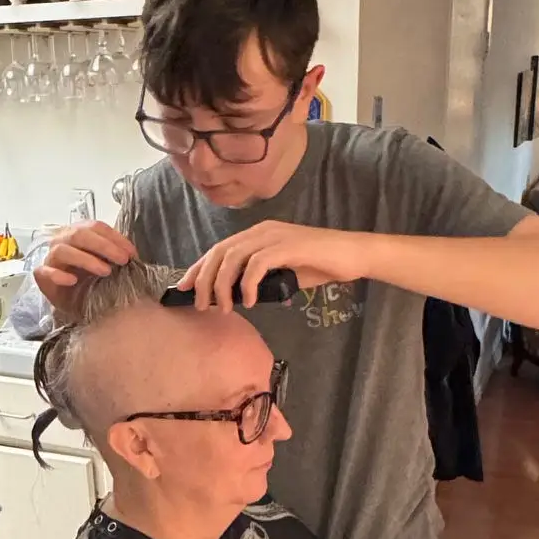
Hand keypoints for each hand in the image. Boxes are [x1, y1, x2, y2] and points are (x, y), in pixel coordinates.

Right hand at [32, 222, 136, 318]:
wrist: (75, 303)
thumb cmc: (91, 280)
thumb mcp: (108, 265)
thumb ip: (117, 255)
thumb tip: (133, 254)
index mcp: (80, 233)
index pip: (96, 227)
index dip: (115, 238)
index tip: (132, 253)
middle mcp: (63, 240)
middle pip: (80, 234)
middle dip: (104, 246)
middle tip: (123, 260)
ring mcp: (51, 257)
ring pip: (63, 250)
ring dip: (86, 259)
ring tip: (105, 271)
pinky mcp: (42, 276)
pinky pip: (45, 271)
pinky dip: (58, 275)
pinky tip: (73, 281)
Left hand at [178, 222, 367, 311]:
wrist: (353, 255)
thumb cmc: (321, 264)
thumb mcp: (284, 273)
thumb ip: (261, 279)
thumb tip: (240, 296)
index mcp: (257, 234)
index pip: (219, 249)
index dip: (199, 268)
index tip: (185, 289)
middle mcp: (261, 231)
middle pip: (220, 252)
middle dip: (204, 279)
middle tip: (201, 305)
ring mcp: (274, 236)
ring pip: (233, 258)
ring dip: (223, 285)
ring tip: (223, 308)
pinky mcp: (287, 246)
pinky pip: (256, 265)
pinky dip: (247, 285)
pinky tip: (248, 301)